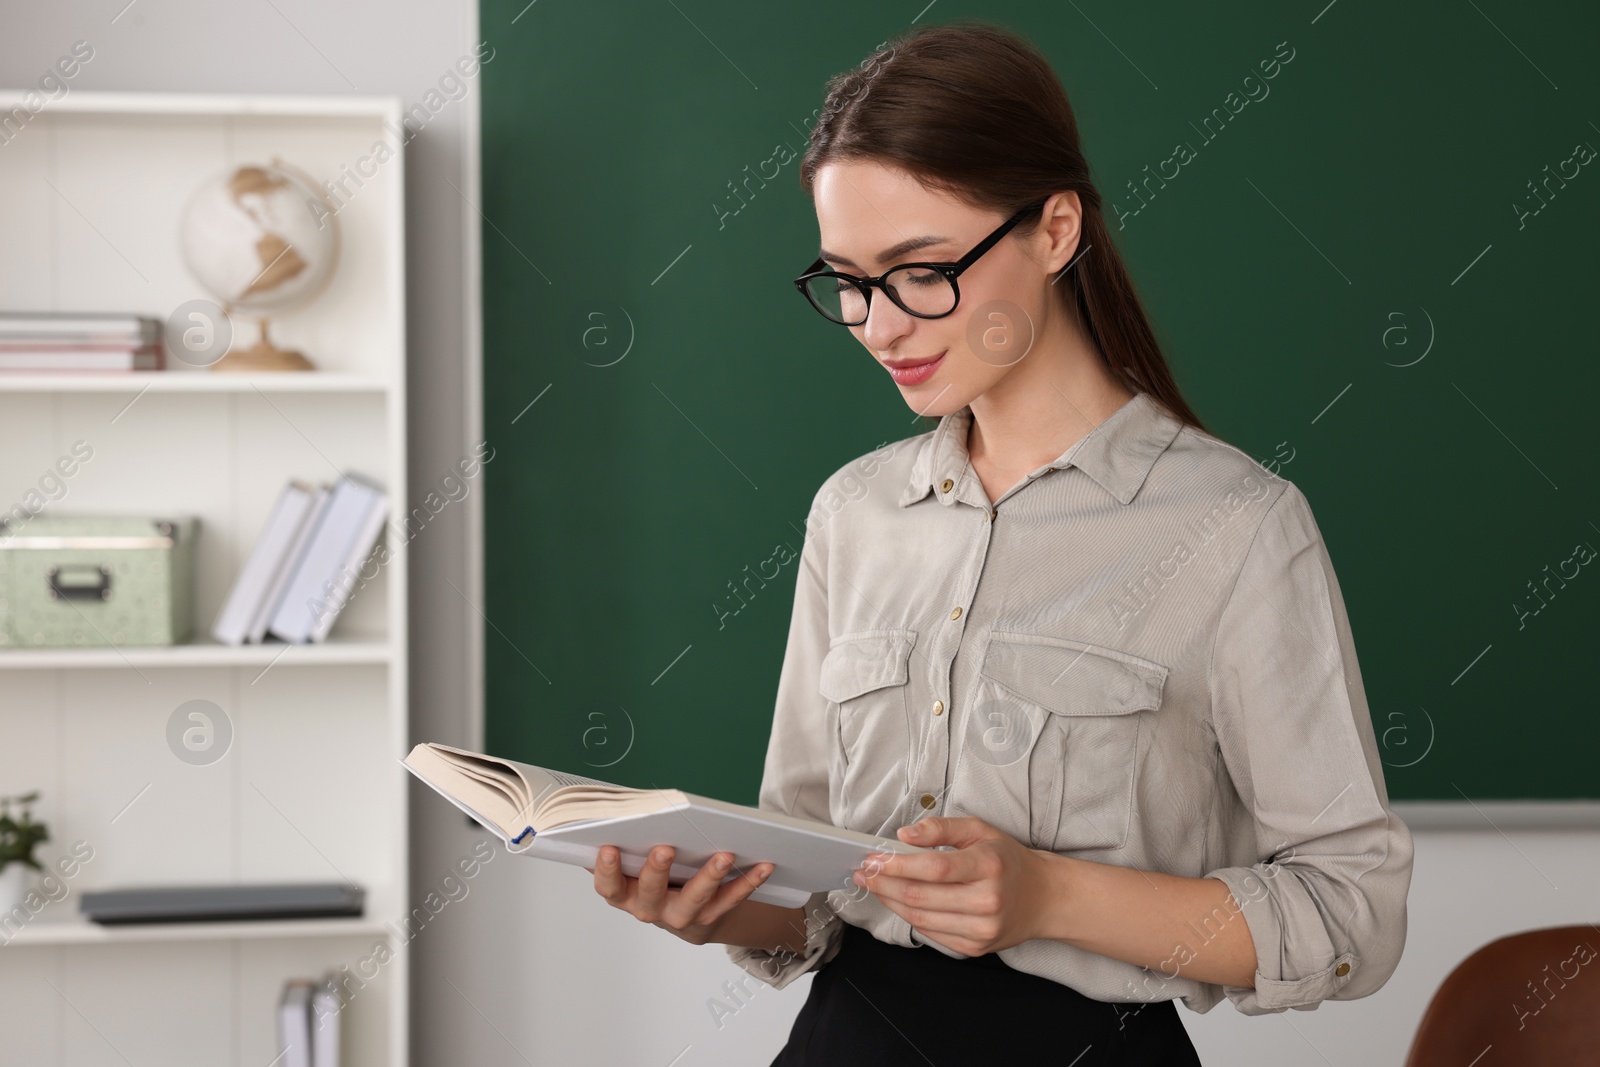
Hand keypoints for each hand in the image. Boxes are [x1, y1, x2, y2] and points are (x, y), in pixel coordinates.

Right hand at [586, 844, 774, 945]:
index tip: (608, 847)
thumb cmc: (656, 877)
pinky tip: (763, 865)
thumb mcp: (634, 865)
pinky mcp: (711, 917)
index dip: (606, 870)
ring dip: (710, 876)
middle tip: (665, 848)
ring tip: (724, 855)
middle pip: (650, 892)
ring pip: (695, 899)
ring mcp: (681, 916)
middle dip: (657, 870)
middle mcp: (650, 909)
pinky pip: (731, 900)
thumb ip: (626, 843)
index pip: (609, 886)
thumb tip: (614, 812)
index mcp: (625, 894)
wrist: (687, 916)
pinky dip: (748, 882)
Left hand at [852, 816, 1054, 955]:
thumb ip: (940, 828)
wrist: (1044, 898)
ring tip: (875, 887)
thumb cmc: (1007, 859)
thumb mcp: (979, 830)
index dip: (897, 865)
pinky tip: (900, 902)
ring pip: (920, 918)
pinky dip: (910, 917)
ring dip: (890, 902)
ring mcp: (981, 929)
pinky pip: (932, 934)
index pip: (934, 868)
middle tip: (864, 873)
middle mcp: (987, 900)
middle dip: (884, 885)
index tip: (872, 859)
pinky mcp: (975, 948)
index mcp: (989, 865)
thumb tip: (904, 835)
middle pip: (921, 896)